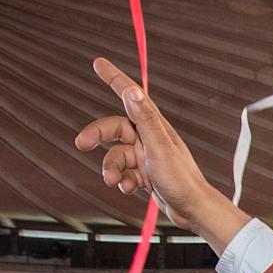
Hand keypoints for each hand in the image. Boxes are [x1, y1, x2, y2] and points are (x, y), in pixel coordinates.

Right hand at [74, 59, 250, 243]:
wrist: (192, 210)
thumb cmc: (180, 178)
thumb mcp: (159, 147)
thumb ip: (145, 119)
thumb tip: (132, 91)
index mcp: (154, 125)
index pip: (131, 95)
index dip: (114, 79)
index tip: (98, 62)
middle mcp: (149, 138)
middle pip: (114, 128)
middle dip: (97, 135)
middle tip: (80, 143)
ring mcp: (146, 157)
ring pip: (116, 156)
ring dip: (111, 168)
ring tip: (115, 181)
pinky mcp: (145, 175)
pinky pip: (123, 174)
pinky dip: (122, 181)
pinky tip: (130, 189)